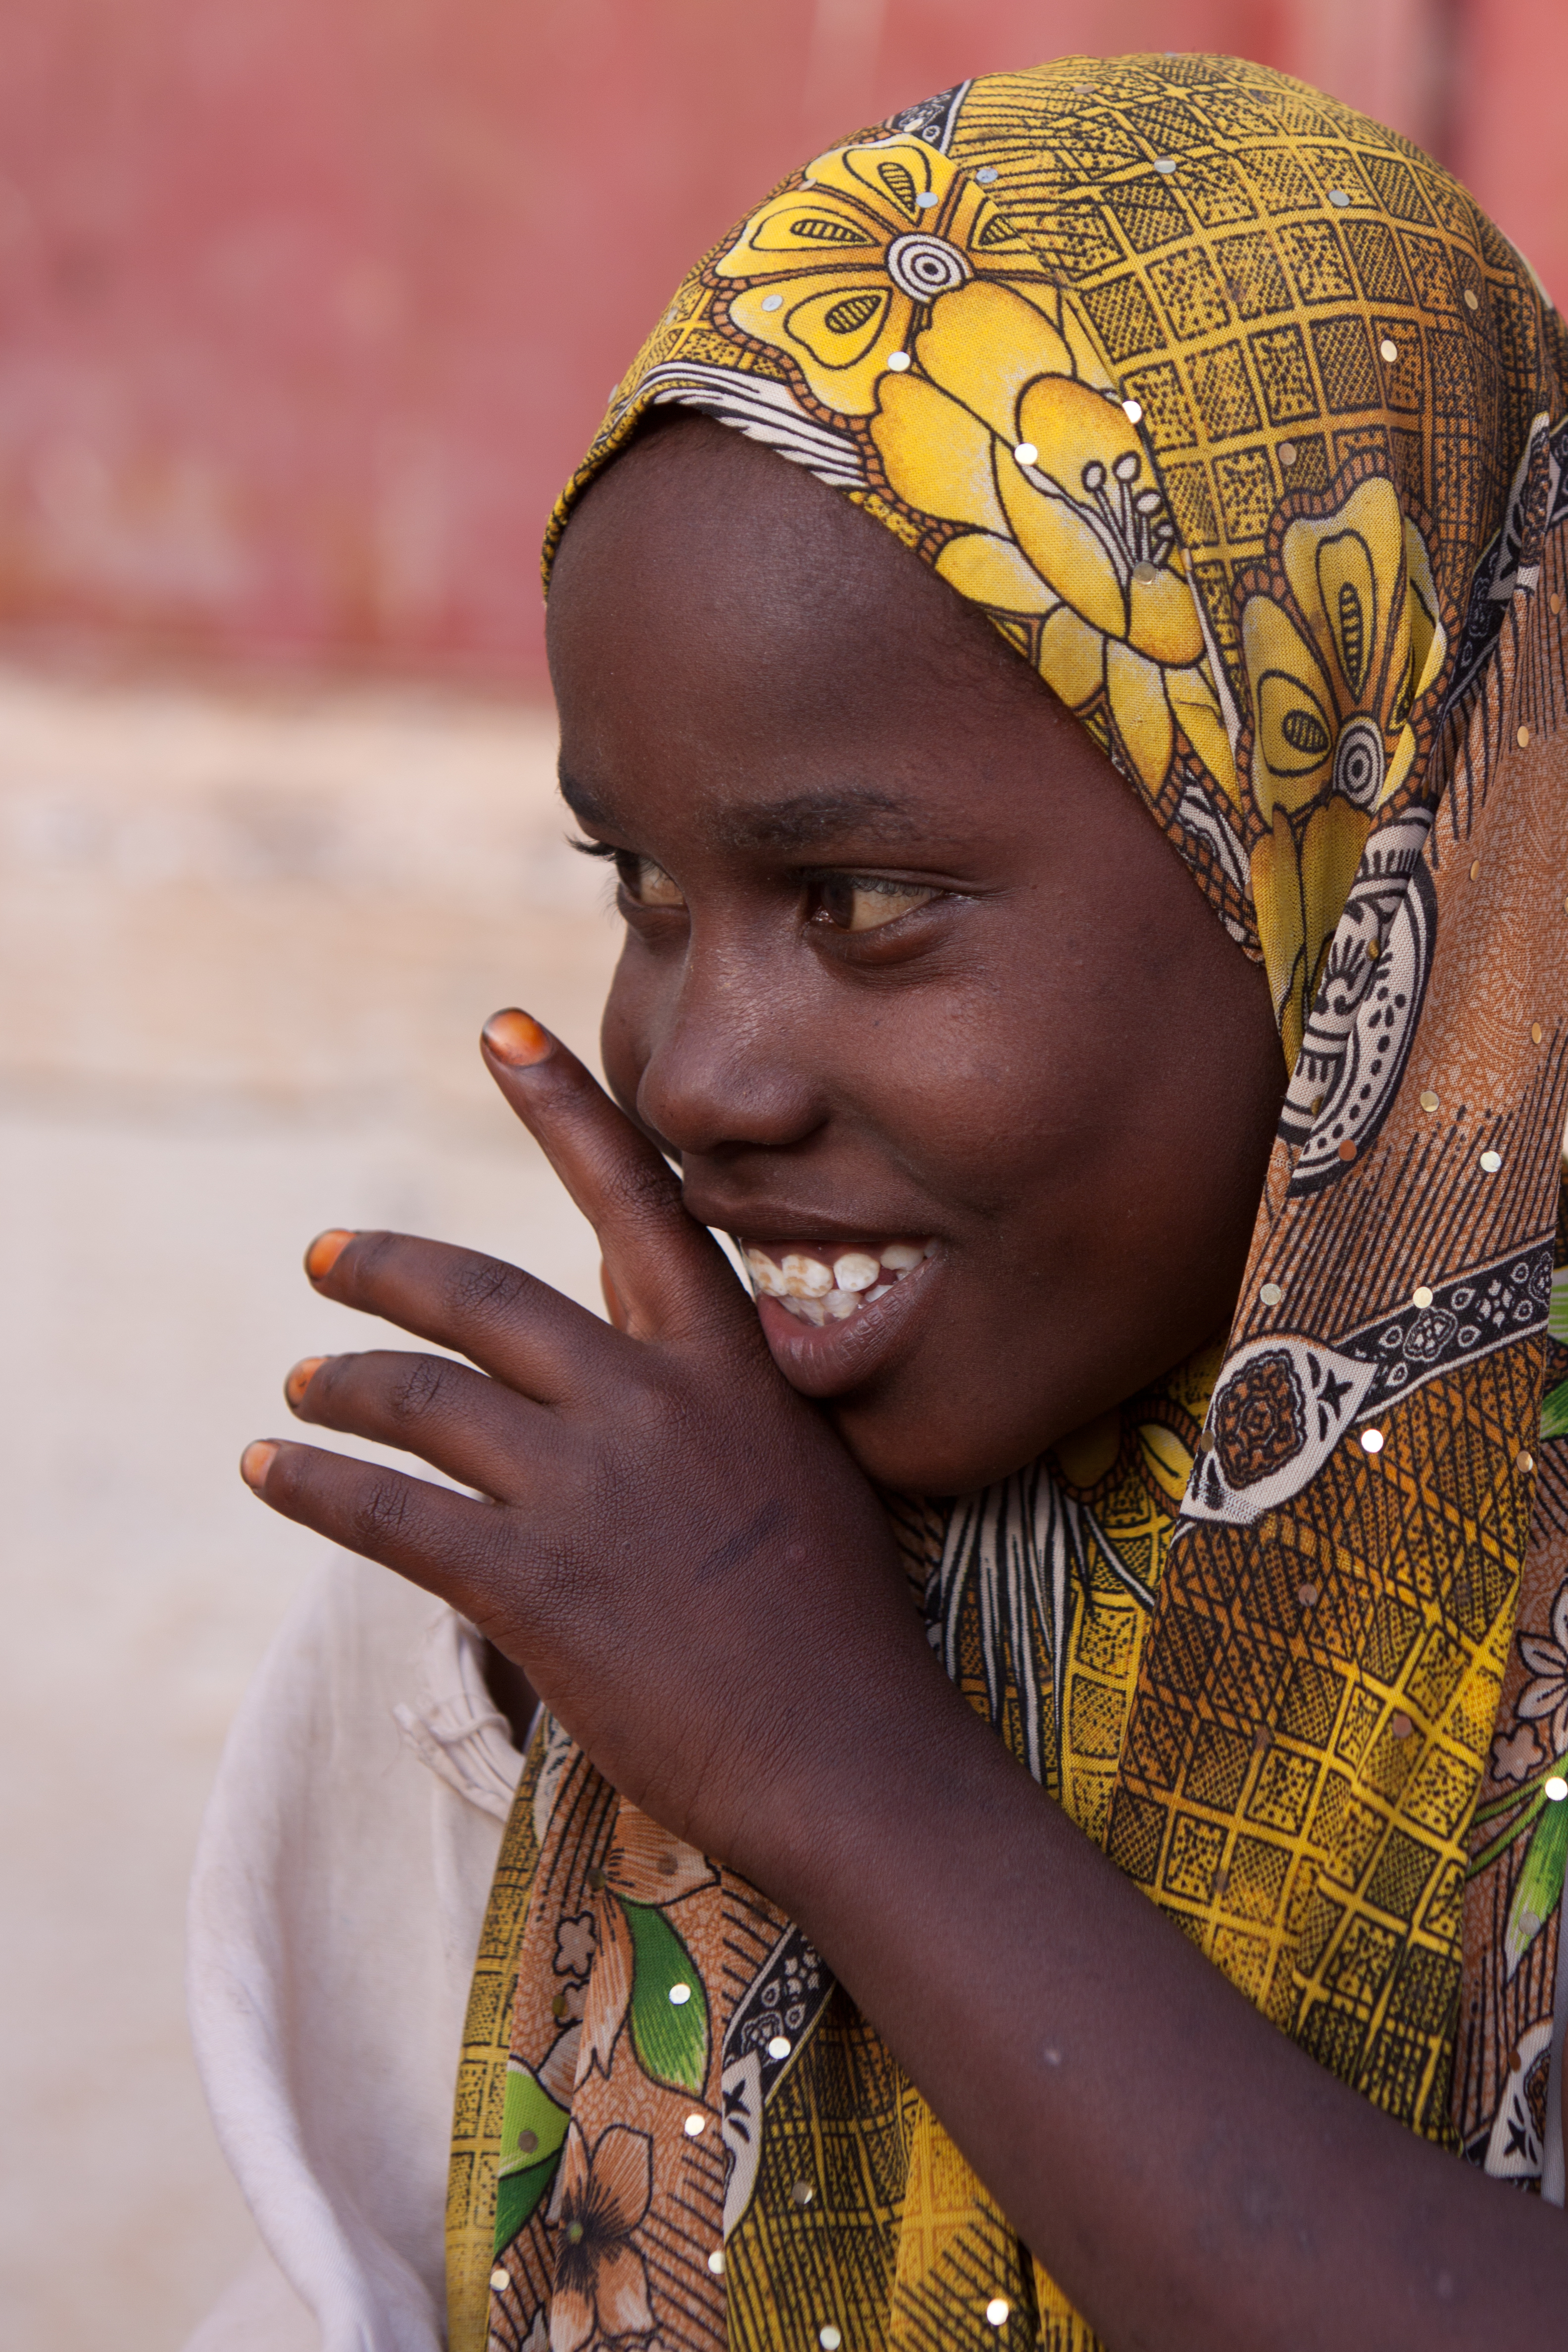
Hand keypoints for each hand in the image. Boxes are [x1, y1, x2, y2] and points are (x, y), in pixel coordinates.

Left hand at [240, 1010, 942, 1873]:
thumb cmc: (836, 1622)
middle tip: (326, 1256)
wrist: (848, 1757)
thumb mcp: (797, 1461)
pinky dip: (313, 1484)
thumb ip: (706, 1375)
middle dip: (388, 1268)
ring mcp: (587, 1493)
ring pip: (421, 1400)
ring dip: (342, 1384)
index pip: (638, 1201)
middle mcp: (649, 1405)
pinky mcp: (529, 1586)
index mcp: (726, 1366)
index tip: (499, 1029)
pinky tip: (271, 1469)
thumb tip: (624, 1297)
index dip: (565, 1106)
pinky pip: (384, 1512)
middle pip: (484, 1298)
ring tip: (299, 1386)